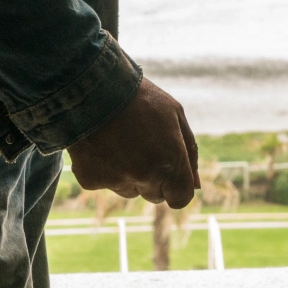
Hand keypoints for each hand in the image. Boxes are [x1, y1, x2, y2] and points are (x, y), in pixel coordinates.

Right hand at [67, 76, 200, 206]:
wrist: (93, 88)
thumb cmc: (141, 98)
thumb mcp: (175, 116)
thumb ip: (189, 153)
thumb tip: (196, 185)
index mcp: (171, 161)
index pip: (180, 199)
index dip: (177, 188)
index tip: (171, 176)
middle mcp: (145, 176)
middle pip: (155, 195)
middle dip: (154, 178)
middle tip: (143, 147)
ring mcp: (116, 181)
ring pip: (129, 190)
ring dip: (129, 174)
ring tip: (122, 141)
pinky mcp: (91, 181)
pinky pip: (104, 183)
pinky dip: (105, 169)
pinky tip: (102, 144)